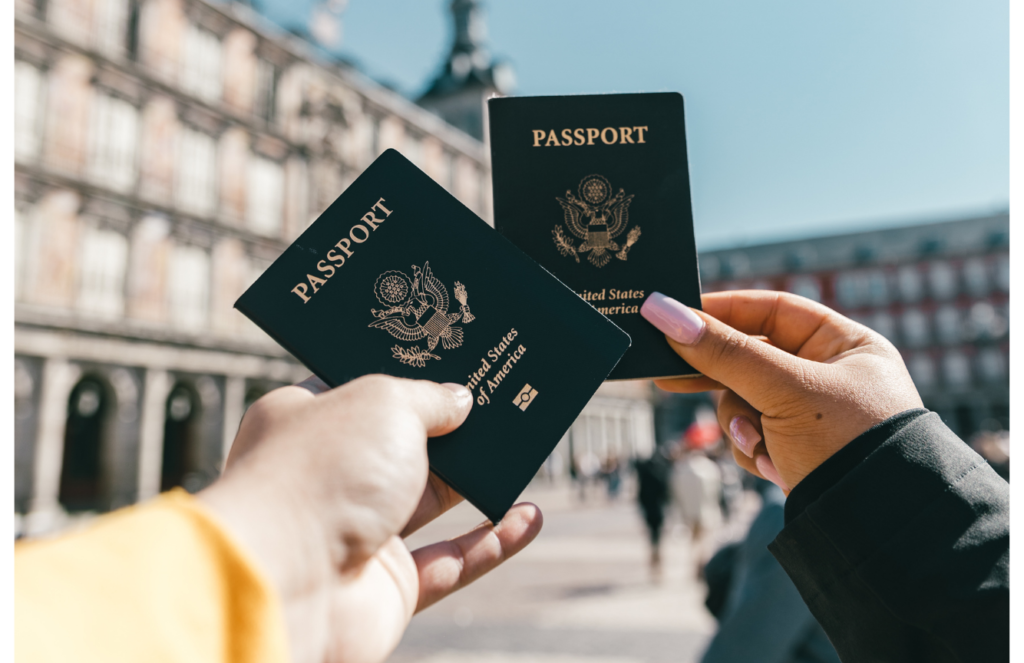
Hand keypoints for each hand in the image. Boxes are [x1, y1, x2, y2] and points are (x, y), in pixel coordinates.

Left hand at [199, 375, 542, 662]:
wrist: (287, 584)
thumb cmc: (321, 474)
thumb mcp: (383, 402)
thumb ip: (429, 398)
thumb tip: (460, 400)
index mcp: (305, 420)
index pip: (358, 386)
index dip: (404, 370)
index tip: (450, 355)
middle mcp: (328, 476)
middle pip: (402, 444)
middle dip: (451, 426)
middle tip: (499, 399)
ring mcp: (357, 533)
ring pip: (431, 501)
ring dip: (478, 480)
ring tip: (524, 450)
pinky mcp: (387, 587)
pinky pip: (451, 562)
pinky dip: (493, 542)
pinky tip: (529, 517)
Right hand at [641, 290, 922, 490]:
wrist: (875, 530)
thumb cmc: (847, 443)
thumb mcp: (783, 390)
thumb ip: (723, 352)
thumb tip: (663, 311)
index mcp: (845, 345)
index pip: (772, 310)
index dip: (724, 311)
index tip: (676, 316)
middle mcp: (830, 375)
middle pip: (751, 359)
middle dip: (719, 378)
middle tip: (667, 376)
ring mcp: (811, 416)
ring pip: (743, 401)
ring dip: (741, 424)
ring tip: (759, 444)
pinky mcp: (797, 451)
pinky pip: (752, 436)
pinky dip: (754, 450)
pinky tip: (774, 466)